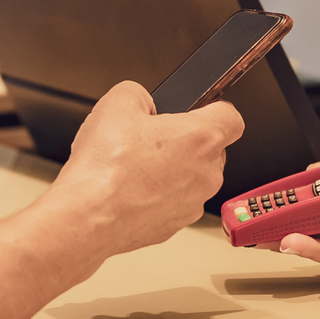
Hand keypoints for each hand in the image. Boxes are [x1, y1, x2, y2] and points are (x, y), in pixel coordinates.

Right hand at [46, 81, 243, 258]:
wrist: (87, 217)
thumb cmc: (105, 168)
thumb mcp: (117, 102)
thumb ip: (140, 93)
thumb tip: (142, 101)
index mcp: (202, 138)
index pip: (232, 117)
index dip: (214, 109)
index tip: (199, 110)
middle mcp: (206, 173)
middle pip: (210, 149)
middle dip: (184, 141)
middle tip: (150, 139)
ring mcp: (193, 203)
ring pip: (191, 178)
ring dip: (171, 170)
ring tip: (133, 167)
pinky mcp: (175, 225)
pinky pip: (174, 202)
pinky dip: (157, 196)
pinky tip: (129, 189)